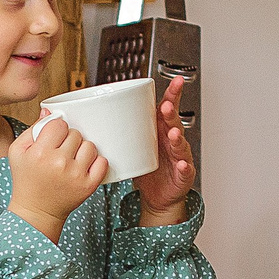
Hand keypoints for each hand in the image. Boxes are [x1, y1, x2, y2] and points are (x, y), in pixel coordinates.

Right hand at [9, 114, 107, 241]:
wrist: (36, 211)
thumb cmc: (26, 179)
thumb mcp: (18, 152)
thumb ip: (32, 129)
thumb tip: (49, 111)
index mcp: (40, 152)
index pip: (60, 124)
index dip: (56, 130)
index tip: (53, 139)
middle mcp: (59, 162)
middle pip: (75, 134)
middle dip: (68, 140)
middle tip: (60, 152)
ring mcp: (76, 175)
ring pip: (90, 145)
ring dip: (82, 150)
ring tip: (72, 159)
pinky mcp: (88, 185)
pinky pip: (102, 162)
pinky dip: (96, 162)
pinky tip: (84, 166)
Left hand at [133, 77, 196, 224]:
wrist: (158, 196)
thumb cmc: (147, 169)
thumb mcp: (133, 146)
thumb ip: (121, 131)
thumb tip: (94, 116)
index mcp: (161, 131)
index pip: (168, 109)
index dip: (173, 95)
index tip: (176, 81)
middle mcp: (172, 141)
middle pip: (174, 123)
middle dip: (171, 113)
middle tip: (165, 106)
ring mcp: (179, 157)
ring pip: (180, 145)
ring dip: (178, 138)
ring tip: (173, 132)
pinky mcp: (183, 175)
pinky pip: (185, 170)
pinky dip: (184, 167)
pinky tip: (181, 164)